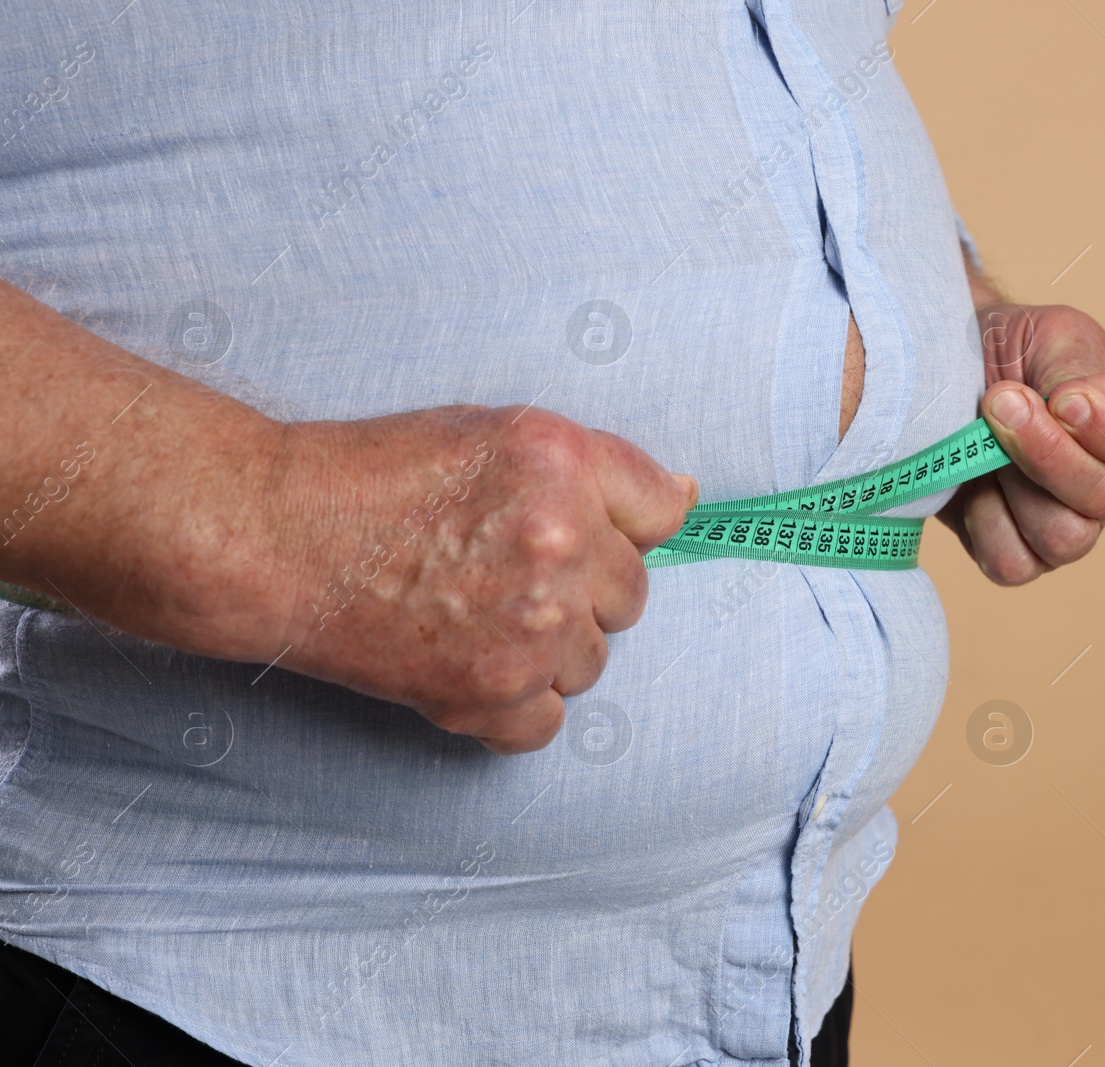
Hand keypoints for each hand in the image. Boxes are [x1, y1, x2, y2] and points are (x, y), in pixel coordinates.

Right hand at [263, 406, 695, 753]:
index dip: (616, 525)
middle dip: (581, 591)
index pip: (659, 510)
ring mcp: (530, 623)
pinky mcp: (491, 692)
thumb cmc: (372, 477)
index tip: (578, 536)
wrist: (274, 537)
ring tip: (470, 615)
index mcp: (563, 462)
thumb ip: (595, 468)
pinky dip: (513, 706)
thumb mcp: (492, 432)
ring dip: (547, 650)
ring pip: (592, 662)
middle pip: (630, 595)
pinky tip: (464, 663)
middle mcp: (560, 541)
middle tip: (500, 575)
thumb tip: (686, 500)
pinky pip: (548, 721)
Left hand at [938, 303, 1104, 584]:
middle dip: (1047, 452)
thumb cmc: (1010, 350)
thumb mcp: (1053, 335)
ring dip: (1015, 484)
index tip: (1062, 399)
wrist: (943, 373)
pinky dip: (985, 522)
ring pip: (1064, 538)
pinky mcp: (1017, 553)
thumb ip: (1076, 369)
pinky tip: (971, 483)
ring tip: (984, 439)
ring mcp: (1067, 526)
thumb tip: (1078, 405)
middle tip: (1000, 400)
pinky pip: (1013, 563)